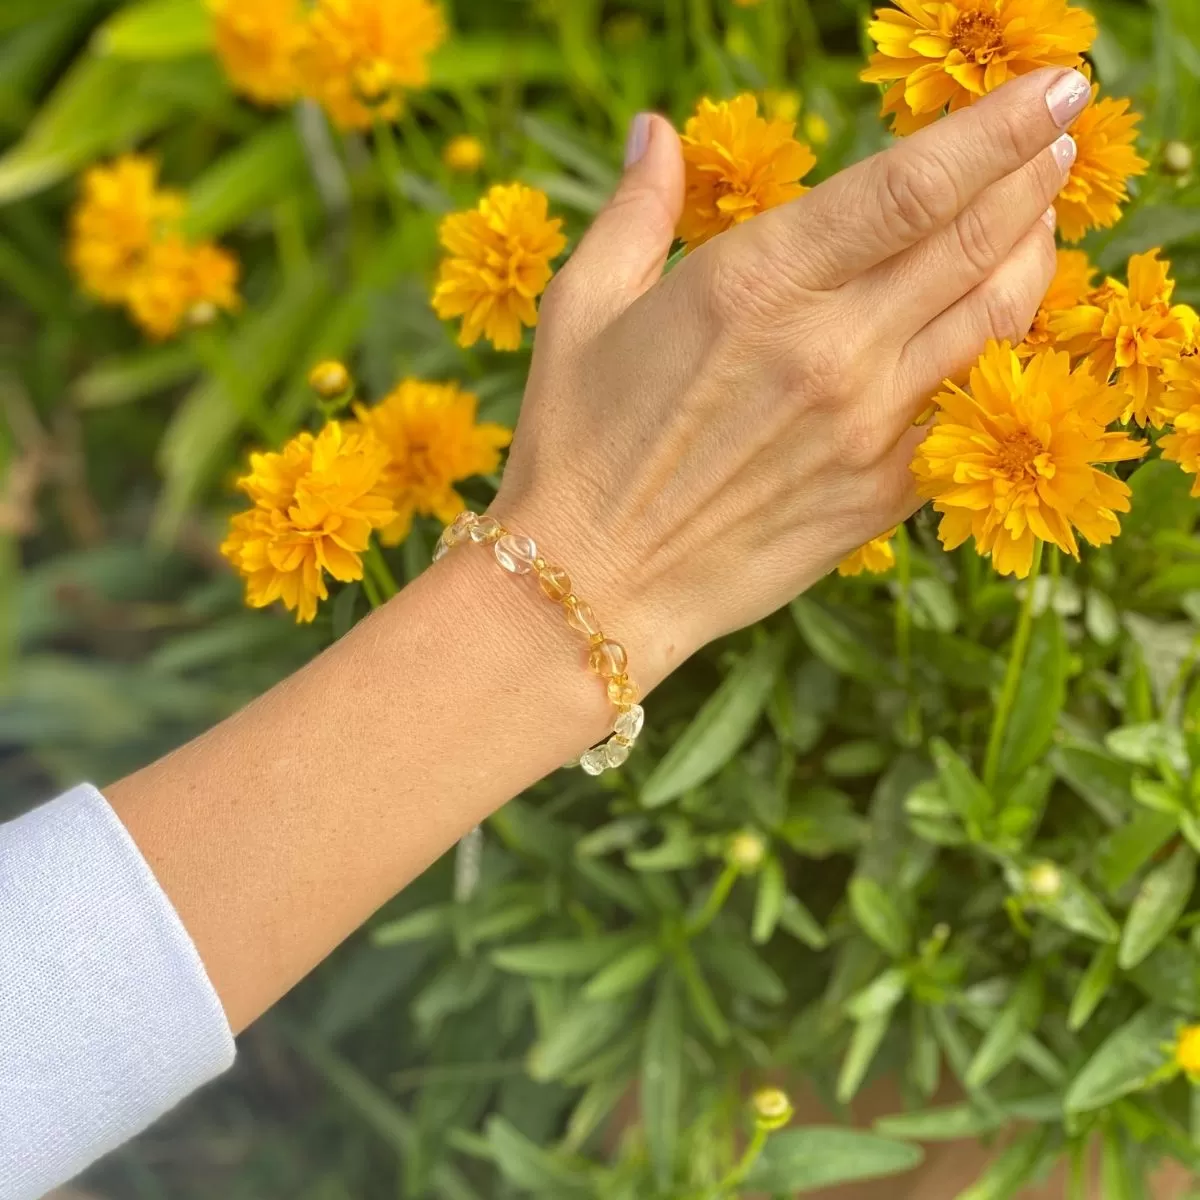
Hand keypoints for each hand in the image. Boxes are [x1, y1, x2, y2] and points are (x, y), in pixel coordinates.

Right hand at [494, 68, 1088, 685]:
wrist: (592, 585)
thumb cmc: (573, 446)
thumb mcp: (581, 310)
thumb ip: (636, 210)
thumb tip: (658, 133)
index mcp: (755, 285)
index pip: (915, 185)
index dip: (1000, 127)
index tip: (1054, 91)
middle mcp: (828, 351)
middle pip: (977, 240)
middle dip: (1036, 174)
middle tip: (1058, 141)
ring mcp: (866, 429)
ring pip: (995, 322)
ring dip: (1032, 256)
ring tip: (1038, 218)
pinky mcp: (880, 495)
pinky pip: (967, 408)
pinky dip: (993, 355)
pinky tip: (984, 327)